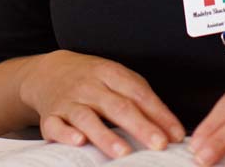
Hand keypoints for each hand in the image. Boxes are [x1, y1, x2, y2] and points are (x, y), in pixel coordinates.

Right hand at [19, 50, 185, 157]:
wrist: (51, 71)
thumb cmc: (93, 79)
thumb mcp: (119, 79)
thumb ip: (141, 101)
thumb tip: (168, 128)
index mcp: (112, 74)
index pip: (140, 94)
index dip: (159, 114)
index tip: (174, 134)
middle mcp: (91, 87)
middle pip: (119, 107)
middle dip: (141, 127)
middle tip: (159, 145)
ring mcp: (70, 102)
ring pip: (88, 118)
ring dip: (107, 136)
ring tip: (124, 153)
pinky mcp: (50, 117)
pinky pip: (55, 126)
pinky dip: (66, 134)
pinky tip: (79, 142)